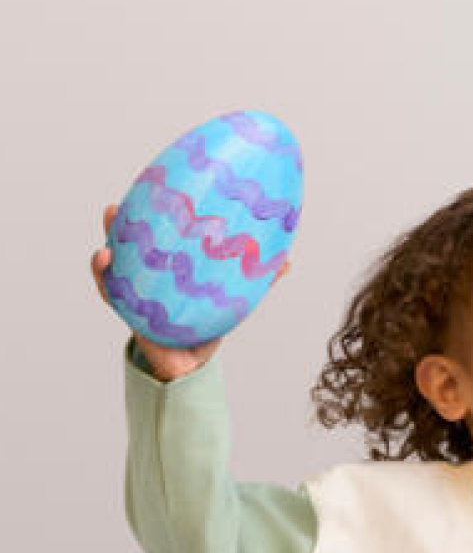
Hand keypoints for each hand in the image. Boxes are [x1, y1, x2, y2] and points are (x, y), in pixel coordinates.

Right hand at [89, 199, 285, 380]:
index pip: (155, 234)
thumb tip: (288, 261)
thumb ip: (257, 278)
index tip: (149, 188)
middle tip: (114, 209)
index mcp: (168, 265)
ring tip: (104, 242)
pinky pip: (111, 294)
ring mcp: (132, 294)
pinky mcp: (128, 314)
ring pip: (112, 268)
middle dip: (117, 226)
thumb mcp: (232, 297)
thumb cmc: (208, 323)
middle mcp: (144, 276)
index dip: (149, 212)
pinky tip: (104, 263)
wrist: (192, 364)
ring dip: (104, 252)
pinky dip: (104, 280)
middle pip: (126, 245)